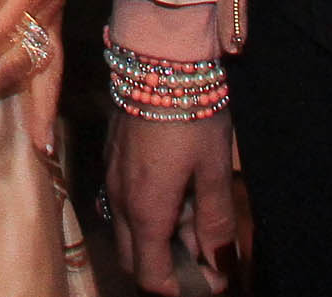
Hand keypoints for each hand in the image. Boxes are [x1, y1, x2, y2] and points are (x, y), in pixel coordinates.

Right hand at [104, 0, 244, 295]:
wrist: (157, 58)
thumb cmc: (192, 113)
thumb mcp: (215, 170)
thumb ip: (215, 222)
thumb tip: (220, 265)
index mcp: (147, 210)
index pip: (152, 277)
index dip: (183, 289)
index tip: (214, 279)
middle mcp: (120, 200)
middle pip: (135, 260)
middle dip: (167, 270)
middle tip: (205, 257)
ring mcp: (111, 177)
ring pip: (128, 231)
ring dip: (158, 241)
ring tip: (196, 219)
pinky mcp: (111, 158)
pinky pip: (124, 204)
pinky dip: (148, 214)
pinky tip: (177, 193)